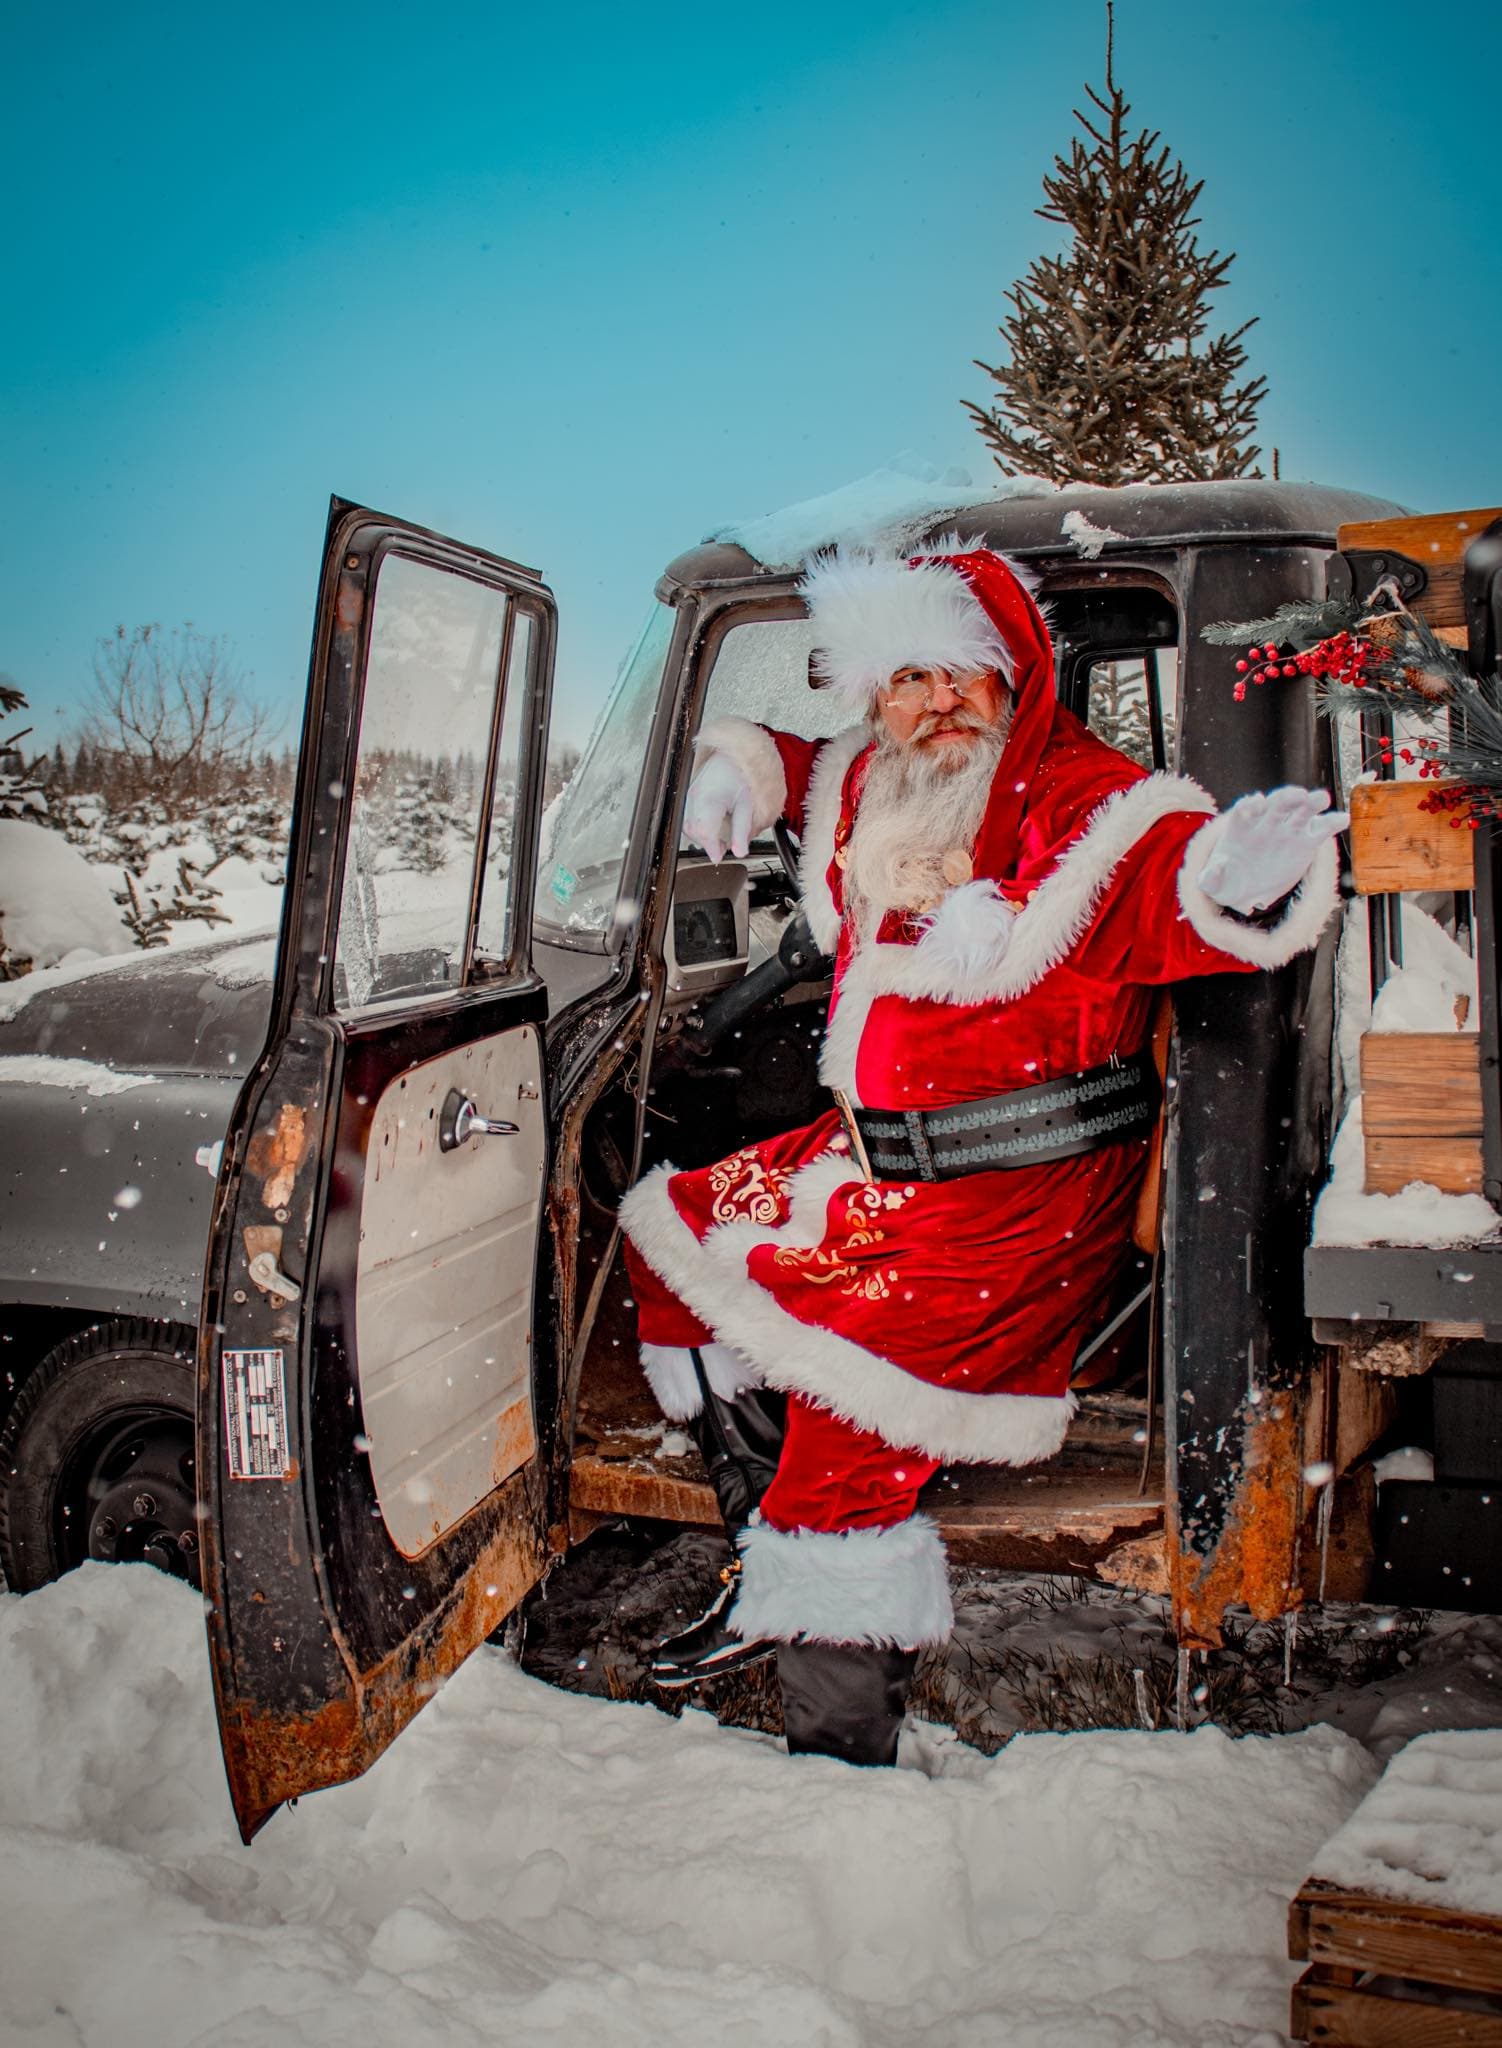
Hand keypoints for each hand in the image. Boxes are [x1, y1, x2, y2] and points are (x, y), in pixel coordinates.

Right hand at [683, 751, 754, 861]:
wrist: (735, 754)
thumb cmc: (743, 775)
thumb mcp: (748, 804)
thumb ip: (742, 829)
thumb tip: (740, 851)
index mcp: (710, 798)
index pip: (704, 831)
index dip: (711, 848)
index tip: (719, 856)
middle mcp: (695, 796)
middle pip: (694, 830)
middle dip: (708, 842)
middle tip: (724, 847)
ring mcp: (690, 794)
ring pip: (689, 825)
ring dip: (703, 835)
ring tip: (719, 836)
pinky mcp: (690, 794)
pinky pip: (689, 816)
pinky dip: (700, 825)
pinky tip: (713, 824)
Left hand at [1198, 787, 1349, 914]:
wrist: (1245, 890)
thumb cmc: (1226, 881)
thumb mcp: (1213, 883)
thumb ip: (1210, 877)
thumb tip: (1214, 870)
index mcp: (1240, 827)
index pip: (1245, 809)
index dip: (1250, 804)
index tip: (1256, 802)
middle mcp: (1266, 822)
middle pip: (1276, 804)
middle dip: (1286, 796)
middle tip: (1298, 794)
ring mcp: (1287, 830)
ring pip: (1301, 810)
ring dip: (1311, 802)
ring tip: (1322, 798)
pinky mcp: (1305, 842)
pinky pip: (1320, 829)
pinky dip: (1331, 822)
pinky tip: (1342, 820)